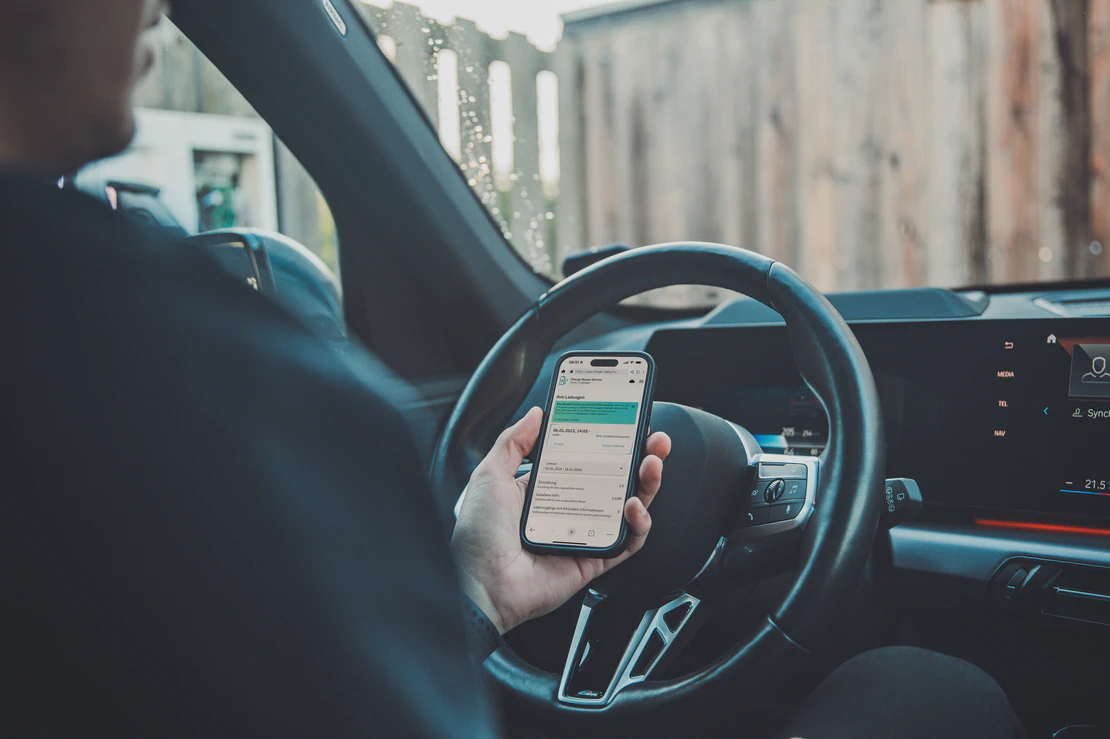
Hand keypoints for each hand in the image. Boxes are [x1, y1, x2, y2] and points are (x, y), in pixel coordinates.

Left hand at [450, 407, 670, 633]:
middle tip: (654, 439)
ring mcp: (585, 534)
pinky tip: (634, 507)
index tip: (625, 421)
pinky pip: (627, 542)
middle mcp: (570, 508)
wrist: (481, 585)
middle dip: (641, 456)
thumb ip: (513, 442)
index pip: (587, 458)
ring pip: (629, 506)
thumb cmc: (479, 536)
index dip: (609, 440)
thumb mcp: (490, 476)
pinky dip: (638, 524)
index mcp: (546, 488)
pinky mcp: (595, 560)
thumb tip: (536, 414)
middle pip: (616, 478)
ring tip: (652, 463)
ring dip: (647, 483)